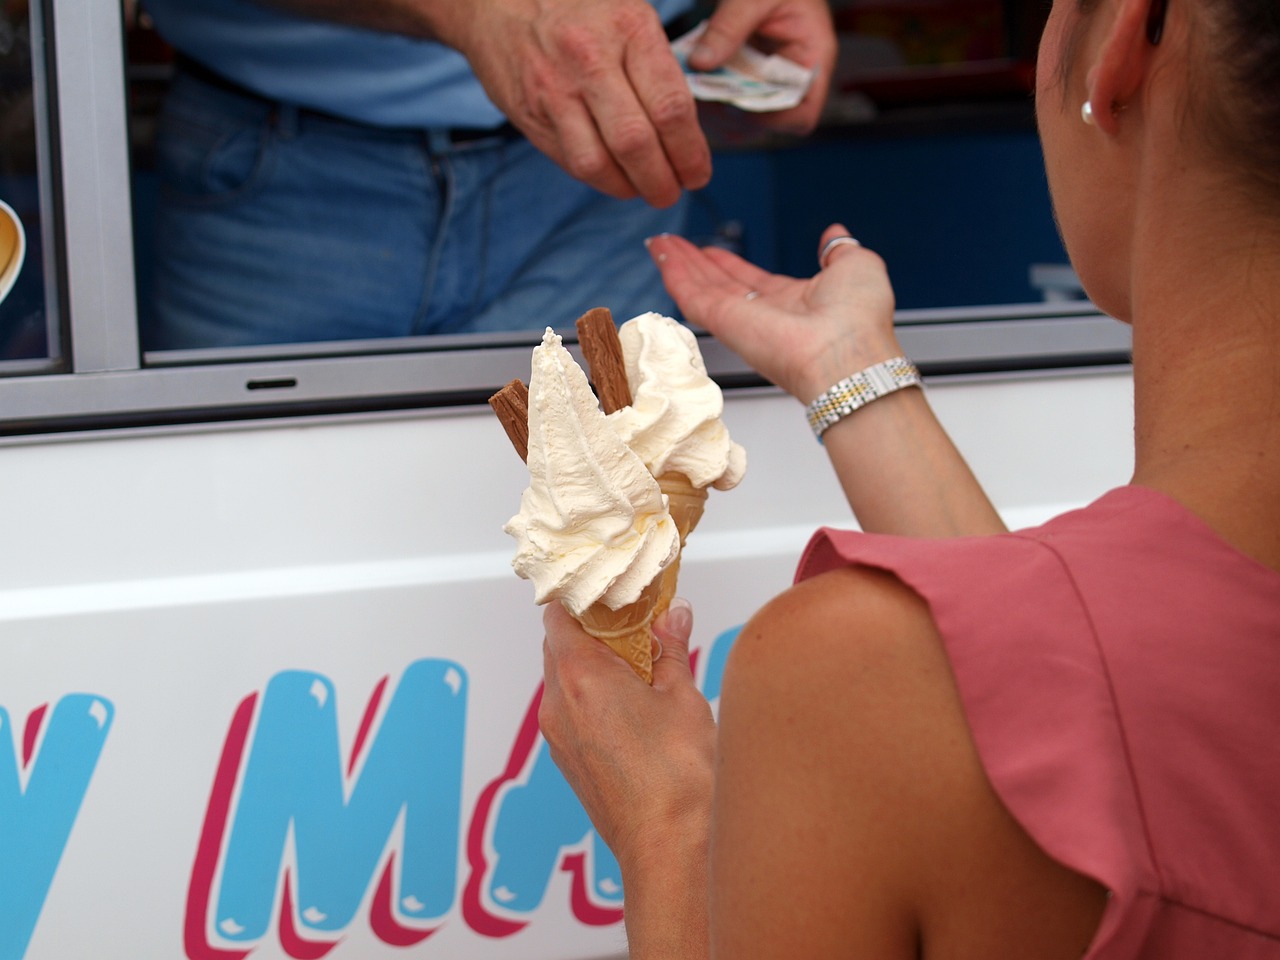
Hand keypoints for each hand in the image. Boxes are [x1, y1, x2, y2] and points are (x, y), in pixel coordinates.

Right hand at [443, 0, 710, 207]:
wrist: (498, 2)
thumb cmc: (579, 7)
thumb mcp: (630, 13)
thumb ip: (659, 67)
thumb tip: (688, 130)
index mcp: (628, 28)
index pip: (670, 107)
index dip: (690, 153)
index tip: (698, 172)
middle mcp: (590, 60)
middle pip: (635, 143)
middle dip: (662, 181)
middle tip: (674, 192)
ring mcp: (555, 91)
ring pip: (598, 163)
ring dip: (629, 188)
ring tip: (644, 189)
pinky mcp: (531, 115)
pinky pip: (570, 162)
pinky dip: (599, 178)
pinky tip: (615, 176)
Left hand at [539, 598, 714, 877]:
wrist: (669, 847)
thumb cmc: (676, 779)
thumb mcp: (683, 696)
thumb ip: (671, 648)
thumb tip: (673, 615)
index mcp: (580, 676)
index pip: (559, 615)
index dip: (581, 596)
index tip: (606, 586)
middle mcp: (558, 705)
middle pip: (558, 646)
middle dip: (592, 628)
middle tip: (632, 619)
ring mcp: (559, 738)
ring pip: (563, 680)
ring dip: (593, 664)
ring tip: (638, 660)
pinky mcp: (570, 762)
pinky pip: (570, 712)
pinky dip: (592, 697)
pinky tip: (631, 701)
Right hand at [648, 225, 903, 402]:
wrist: (848, 354)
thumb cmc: (859, 321)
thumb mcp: (857, 266)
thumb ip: (839, 248)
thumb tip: (834, 234)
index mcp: (794, 303)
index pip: (752, 282)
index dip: (729, 264)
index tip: (711, 251)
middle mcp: (764, 316)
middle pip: (719, 285)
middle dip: (695, 263)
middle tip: (672, 245)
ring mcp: (742, 322)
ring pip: (701, 289)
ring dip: (678, 264)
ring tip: (658, 244)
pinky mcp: (725, 324)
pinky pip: (693, 296)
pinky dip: (675, 274)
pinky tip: (661, 256)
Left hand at [686, 0, 836, 134]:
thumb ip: (728, 27)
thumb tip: (700, 63)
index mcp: (812, 59)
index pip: (802, 116)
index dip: (770, 119)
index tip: (735, 102)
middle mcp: (795, 80)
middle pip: (771, 124)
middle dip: (735, 115)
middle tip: (703, 94)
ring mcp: (773, 84)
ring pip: (748, 123)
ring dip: (719, 113)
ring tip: (695, 89)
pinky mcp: (752, 82)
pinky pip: (733, 110)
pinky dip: (712, 104)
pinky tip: (696, 84)